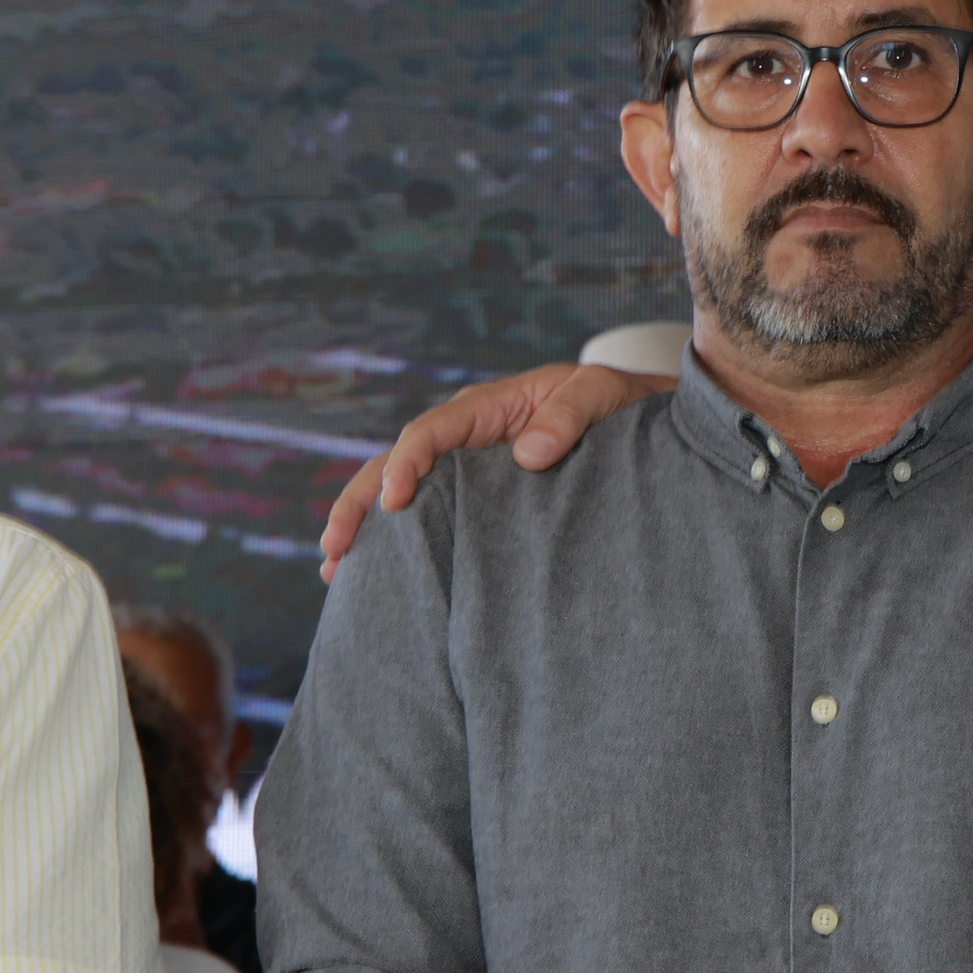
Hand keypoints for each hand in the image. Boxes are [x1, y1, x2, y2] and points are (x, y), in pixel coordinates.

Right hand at [316, 365, 671, 579]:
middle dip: (360, 504)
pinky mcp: (477, 503)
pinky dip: (395, 543)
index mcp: (487, 408)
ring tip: (335, 571)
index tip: (394, 501)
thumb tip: (528, 454)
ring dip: (364, 528)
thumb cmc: (619, 404)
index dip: (406, 464)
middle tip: (336, 549)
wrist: (637, 423)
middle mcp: (465, 438)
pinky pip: (428, 518)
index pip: (430, 432)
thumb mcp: (601, 395)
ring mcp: (466, 472)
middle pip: (395, 465)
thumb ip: (568, 416)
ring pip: (400, 494)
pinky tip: (371, 577)